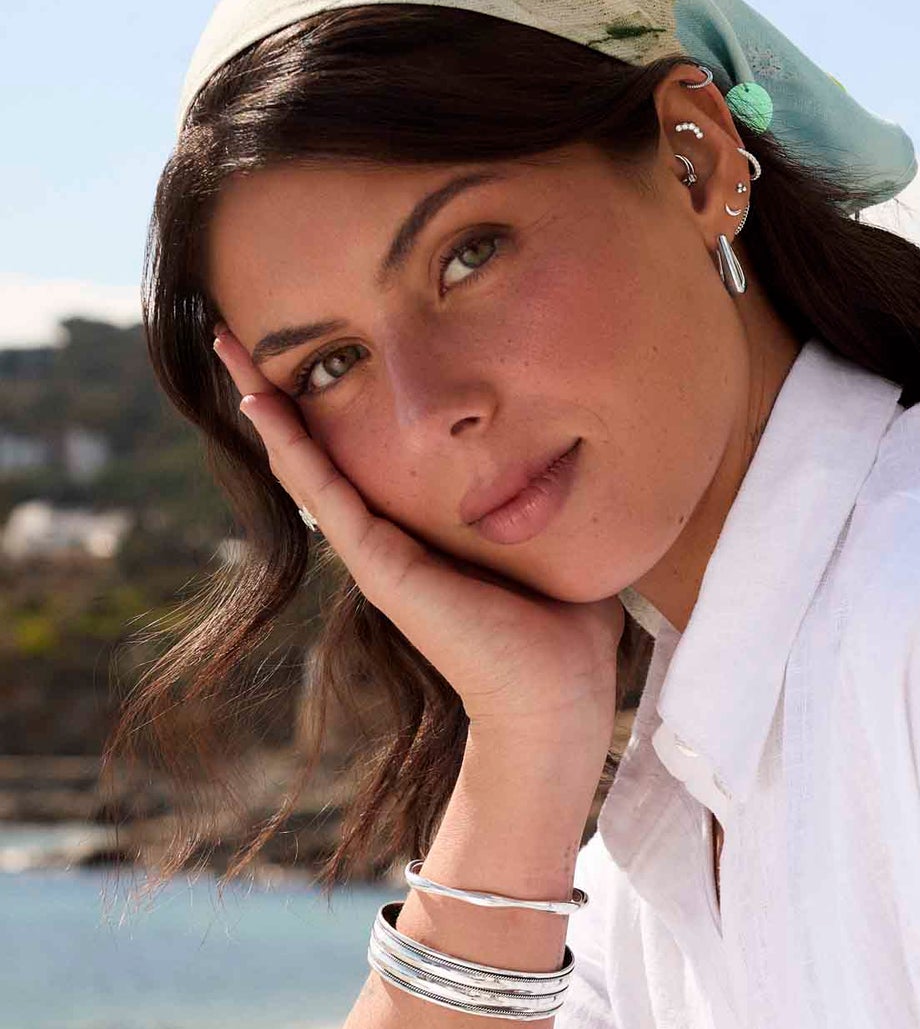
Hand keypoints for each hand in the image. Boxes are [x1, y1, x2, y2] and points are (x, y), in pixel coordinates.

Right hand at [213, 325, 622, 751]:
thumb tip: (583, 450)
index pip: (364, 452)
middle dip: (278, 388)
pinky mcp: (380, 566)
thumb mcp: (553, 535)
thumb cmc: (567, 626)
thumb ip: (550, 495)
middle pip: (317, 450)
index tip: (310, 345)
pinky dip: (290, 445)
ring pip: (305, 464)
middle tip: (235, 331)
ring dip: (265, 403)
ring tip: (227, 346)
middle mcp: (386, 538)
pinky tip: (260, 402)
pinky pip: (326, 491)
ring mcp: (375, 552)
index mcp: (421, 529)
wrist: (556, 697)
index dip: (330, 401)